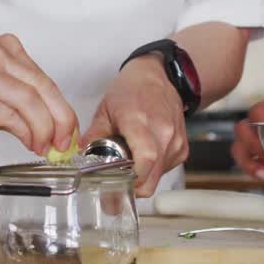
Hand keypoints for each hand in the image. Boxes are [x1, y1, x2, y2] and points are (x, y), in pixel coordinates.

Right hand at [0, 34, 77, 154]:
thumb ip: (18, 105)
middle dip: (62, 120)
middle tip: (65, 143)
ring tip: (46, 147)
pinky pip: (10, 115)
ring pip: (31, 101)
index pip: (45, 80)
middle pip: (44, 87)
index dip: (63, 110)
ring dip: (44, 129)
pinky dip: (26, 133)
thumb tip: (48, 130)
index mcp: (4, 49)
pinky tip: (30, 144)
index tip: (68, 132)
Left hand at [83, 56, 186, 197]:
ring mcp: (175, 141)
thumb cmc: (131, 90)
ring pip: (158, 177)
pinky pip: (166, 170)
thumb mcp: (105, 110)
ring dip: (143, 176)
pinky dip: (153, 169)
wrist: (159, 77)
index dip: (132, 178)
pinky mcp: (182, 148)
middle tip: (118, 180)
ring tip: (131, 158)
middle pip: (151, 177)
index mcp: (140, 121)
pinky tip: (144, 153)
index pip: (145, 159)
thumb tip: (80, 159)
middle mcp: (163, 133)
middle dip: (133, 185)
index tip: (117, 182)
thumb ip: (93, 136)